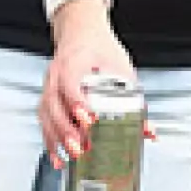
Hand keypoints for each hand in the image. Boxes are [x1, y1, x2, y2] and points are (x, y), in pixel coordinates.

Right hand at [41, 0, 132, 166]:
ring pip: (46, 115)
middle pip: (55, 104)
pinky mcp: (47, 98)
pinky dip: (50, 141)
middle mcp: (56, 75)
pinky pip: (44, 121)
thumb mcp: (121, 69)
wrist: (81, 32)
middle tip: (81, 147)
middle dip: (67, 129)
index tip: (89, 120)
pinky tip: (57, 157)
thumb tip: (147, 130)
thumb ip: (134, 99)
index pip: (70, 83)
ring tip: (69, 158)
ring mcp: (49, 86)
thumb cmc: (100, 47)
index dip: (77, 103)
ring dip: (57, 139)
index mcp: (74, 62)